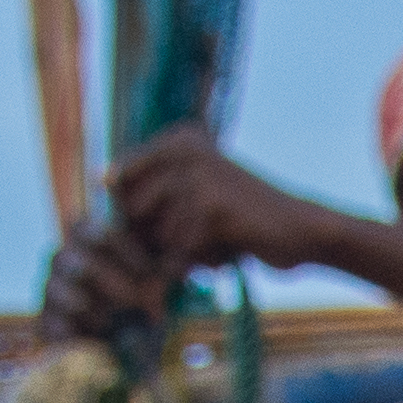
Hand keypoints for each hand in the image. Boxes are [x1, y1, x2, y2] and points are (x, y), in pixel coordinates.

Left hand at [105, 123, 333, 280]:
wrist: (303, 231)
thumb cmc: (245, 222)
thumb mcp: (196, 196)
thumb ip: (152, 191)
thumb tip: (99, 183)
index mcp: (179, 138)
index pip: (119, 180)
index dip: (131, 216)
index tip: (166, 230)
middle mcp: (184, 148)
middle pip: (133, 210)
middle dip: (156, 239)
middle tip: (195, 245)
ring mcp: (198, 176)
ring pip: (158, 235)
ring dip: (183, 254)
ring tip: (218, 245)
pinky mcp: (212, 207)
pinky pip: (181, 250)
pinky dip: (200, 263)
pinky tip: (227, 253)